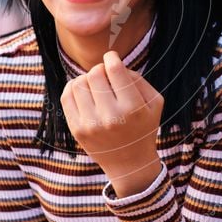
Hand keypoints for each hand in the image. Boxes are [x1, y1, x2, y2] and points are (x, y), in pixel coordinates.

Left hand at [60, 51, 163, 196]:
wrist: (129, 164)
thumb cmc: (143, 127)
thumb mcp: (154, 103)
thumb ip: (137, 79)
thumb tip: (113, 63)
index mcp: (132, 108)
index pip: (114, 70)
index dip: (111, 57)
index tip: (111, 58)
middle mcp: (111, 117)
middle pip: (95, 74)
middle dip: (100, 69)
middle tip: (105, 75)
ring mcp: (91, 125)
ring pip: (78, 83)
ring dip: (87, 79)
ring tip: (95, 86)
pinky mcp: (77, 130)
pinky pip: (67, 96)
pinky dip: (74, 88)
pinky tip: (84, 92)